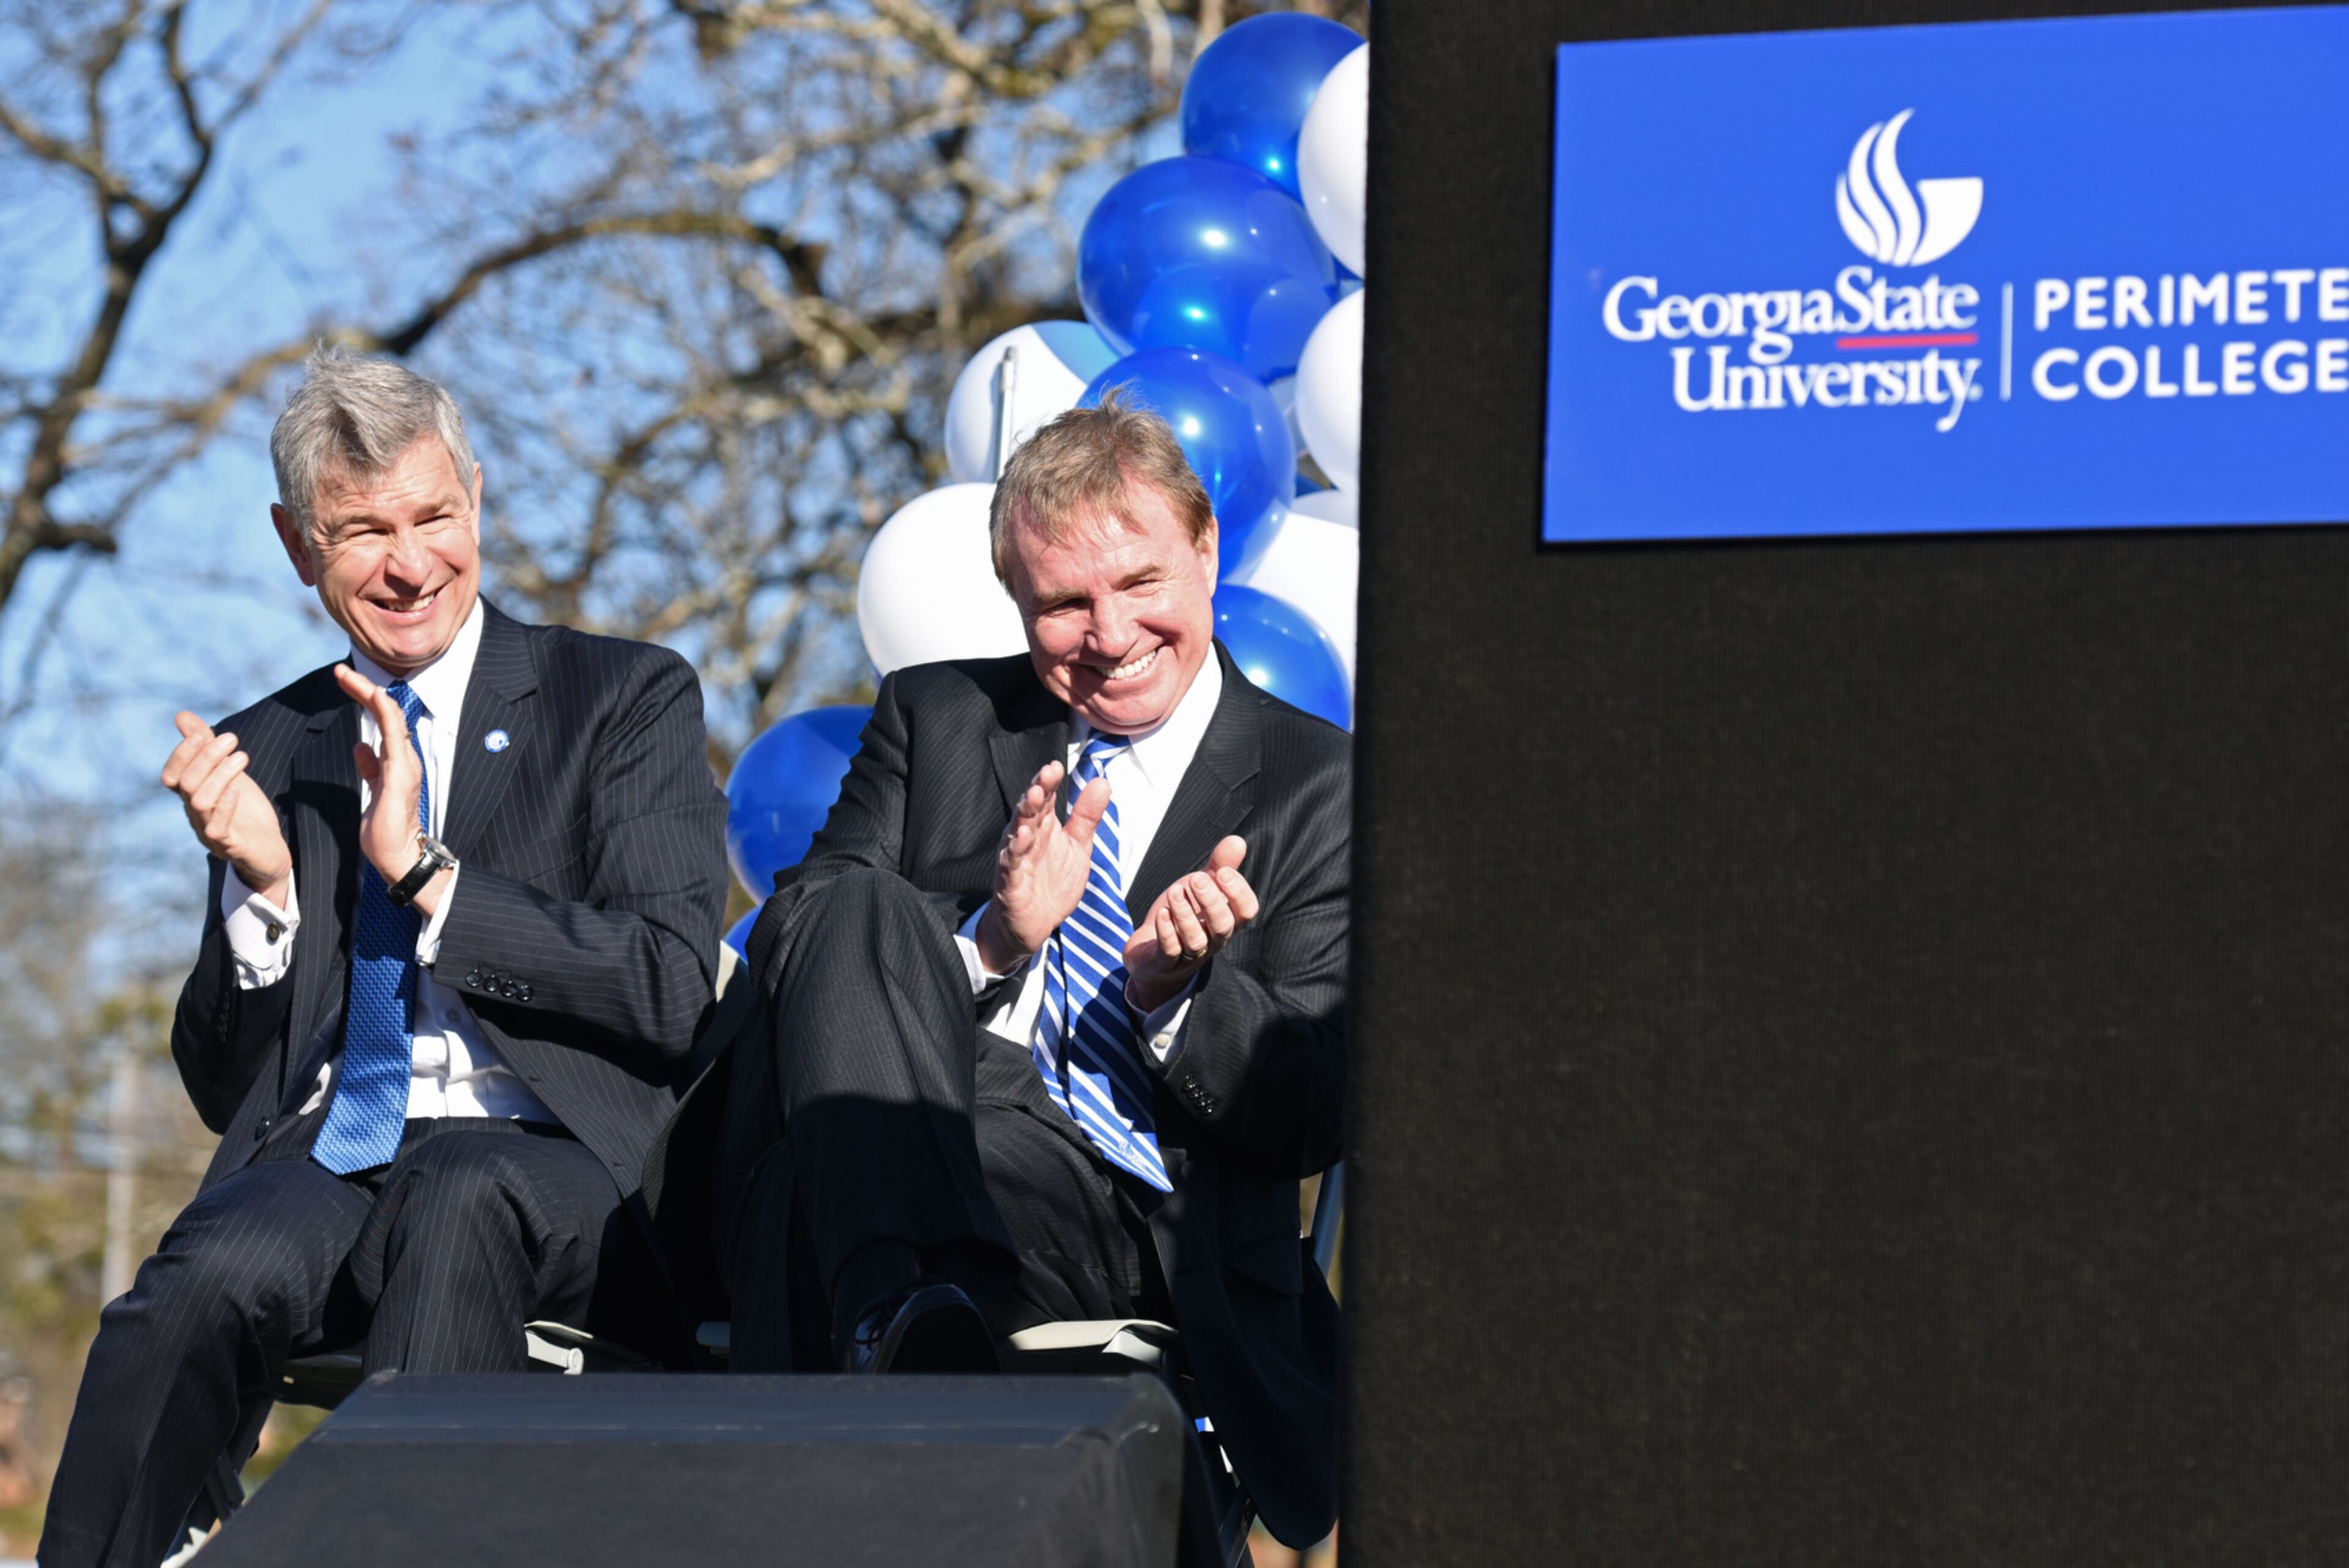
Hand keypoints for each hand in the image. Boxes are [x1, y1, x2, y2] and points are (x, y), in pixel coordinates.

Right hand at [162, 713, 291, 905]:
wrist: (267, 851)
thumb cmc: (245, 810)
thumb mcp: (228, 773)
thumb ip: (206, 746)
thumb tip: (182, 716)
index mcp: (190, 796)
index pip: (171, 775)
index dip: (181, 754)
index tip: (203, 733)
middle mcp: (194, 815)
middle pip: (187, 784)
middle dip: (207, 757)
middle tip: (231, 738)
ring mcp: (209, 831)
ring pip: (200, 802)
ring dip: (220, 775)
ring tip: (242, 757)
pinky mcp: (229, 846)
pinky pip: (217, 829)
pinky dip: (225, 805)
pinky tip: (239, 787)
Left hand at [334, 664, 447, 912]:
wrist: (398, 856)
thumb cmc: (386, 831)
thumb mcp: (373, 791)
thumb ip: (370, 768)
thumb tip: (360, 746)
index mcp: (397, 762)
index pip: (381, 722)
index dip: (364, 699)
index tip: (345, 682)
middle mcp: (404, 757)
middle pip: (386, 712)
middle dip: (363, 688)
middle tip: (340, 671)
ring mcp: (405, 763)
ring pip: (390, 716)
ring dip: (369, 693)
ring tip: (347, 676)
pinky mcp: (401, 772)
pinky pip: (394, 733)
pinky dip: (384, 711)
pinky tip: (373, 694)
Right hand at [975, 759, 1111, 973]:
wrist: (1034, 925)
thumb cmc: (1052, 883)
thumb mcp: (1078, 847)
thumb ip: (1087, 816)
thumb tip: (1102, 781)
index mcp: (1043, 828)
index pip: (1045, 799)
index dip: (1049, 782)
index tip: (1057, 765)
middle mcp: (1026, 839)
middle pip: (1030, 810)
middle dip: (1037, 790)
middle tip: (1047, 773)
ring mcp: (1016, 860)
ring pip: (1017, 831)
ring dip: (1025, 814)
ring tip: (1034, 796)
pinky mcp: (1010, 884)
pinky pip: (1012, 864)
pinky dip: (1016, 851)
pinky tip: (1023, 837)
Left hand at [1123, 835, 1256, 1013]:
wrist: (1151, 953)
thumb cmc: (1184, 915)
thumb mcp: (1201, 887)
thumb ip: (1220, 865)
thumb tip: (1238, 840)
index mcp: (1227, 919)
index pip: (1246, 910)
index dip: (1238, 891)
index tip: (1222, 871)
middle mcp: (1213, 939)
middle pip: (1223, 925)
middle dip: (1212, 901)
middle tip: (1196, 879)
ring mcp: (1190, 953)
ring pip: (1196, 940)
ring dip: (1186, 915)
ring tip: (1174, 892)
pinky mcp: (1165, 961)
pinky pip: (1170, 950)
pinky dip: (1167, 932)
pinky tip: (1163, 914)